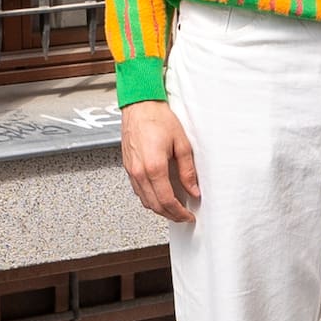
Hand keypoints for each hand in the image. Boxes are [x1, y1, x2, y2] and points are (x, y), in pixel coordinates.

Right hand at [120, 100, 199, 222]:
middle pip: (154, 205)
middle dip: (170, 215)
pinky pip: (138, 190)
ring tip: (173, 208)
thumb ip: (188, 170)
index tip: (188, 215)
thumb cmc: (158, 118)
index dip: (179, 212)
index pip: (167, 201)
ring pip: (144, 201)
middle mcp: (139, 171)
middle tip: (183, 216)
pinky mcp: (127, 167)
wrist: (139, 105)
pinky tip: (159, 195)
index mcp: (154, 167)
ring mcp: (131, 170)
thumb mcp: (182, 143)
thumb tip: (193, 190)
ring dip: (159, 209)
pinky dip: (149, 198)